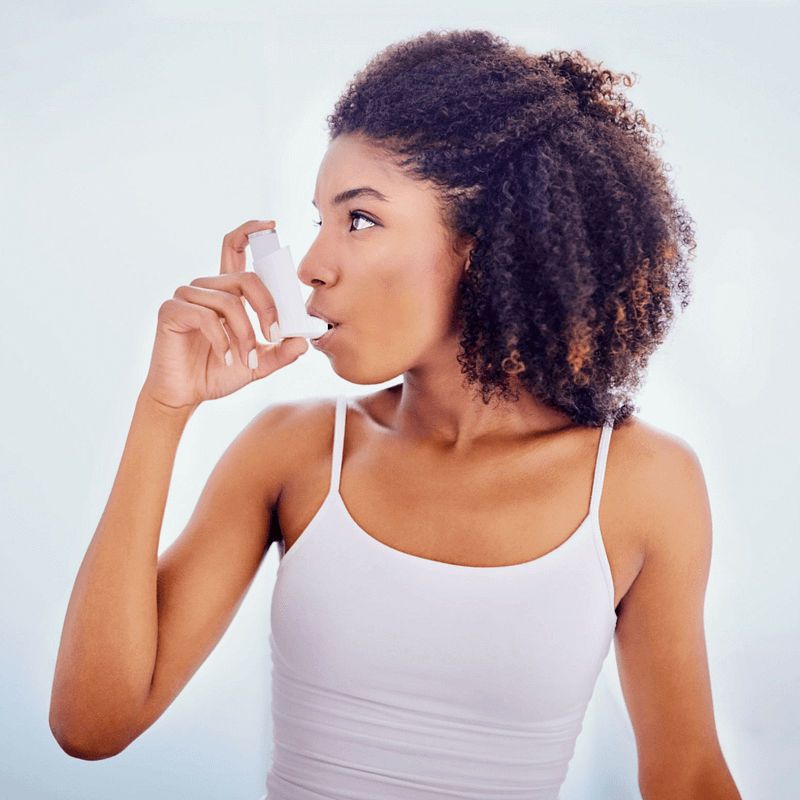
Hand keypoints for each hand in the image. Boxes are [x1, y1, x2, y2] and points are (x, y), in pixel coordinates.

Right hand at [141, 220, 307, 411]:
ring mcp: (186, 297)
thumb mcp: (258, 363)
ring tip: (244, 359)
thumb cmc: (217, 372)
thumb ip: (281, 351)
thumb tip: (304, 341)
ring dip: (245, 334)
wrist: (186, 394)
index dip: (250, 231)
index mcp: (227, 292)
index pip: (235, 249)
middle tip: (275, 335)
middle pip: (246, 279)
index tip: (272, 224)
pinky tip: (224, 358)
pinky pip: (206, 317)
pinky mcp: (171, 310)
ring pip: (230, 302)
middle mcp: (206, 288)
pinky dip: (223, 341)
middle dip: (268, 308)